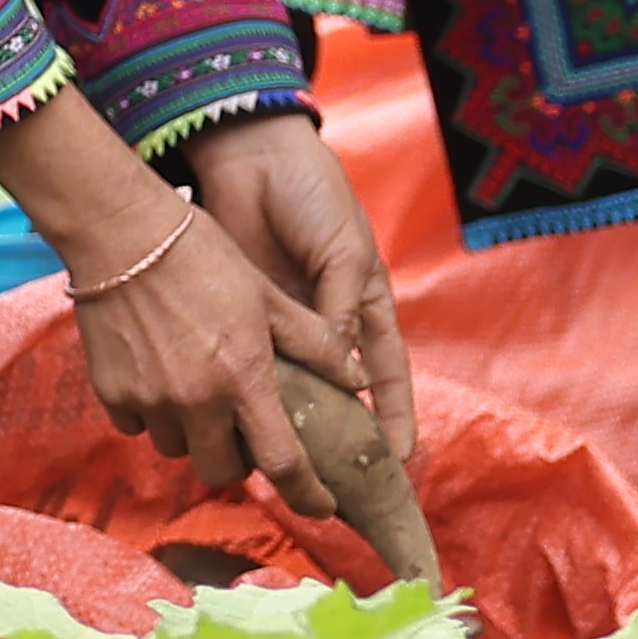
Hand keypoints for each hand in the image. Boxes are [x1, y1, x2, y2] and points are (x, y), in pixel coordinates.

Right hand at [57, 174, 357, 511]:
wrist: (121, 234)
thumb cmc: (203, 256)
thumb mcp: (268, 296)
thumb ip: (316, 342)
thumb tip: (358, 378)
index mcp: (244, 378)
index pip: (283, 463)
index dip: (307, 495)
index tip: (322, 506)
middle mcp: (197, 400)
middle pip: (222, 470)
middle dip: (239, 460)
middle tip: (245, 430)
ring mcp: (151, 399)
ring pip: (179, 450)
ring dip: (196, 436)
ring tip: (200, 396)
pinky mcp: (112, 392)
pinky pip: (138, 426)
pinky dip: (154, 414)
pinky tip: (161, 378)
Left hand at [172, 112, 409, 445]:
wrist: (251, 158)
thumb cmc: (312, 196)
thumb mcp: (342, 252)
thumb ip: (341, 312)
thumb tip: (346, 374)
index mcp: (362, 310)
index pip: (387, 378)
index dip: (395, 419)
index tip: (400, 462)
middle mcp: (324, 328)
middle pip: (337, 398)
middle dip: (337, 439)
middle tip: (336, 480)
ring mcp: (281, 327)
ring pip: (289, 391)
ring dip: (285, 424)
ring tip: (283, 467)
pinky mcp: (240, 320)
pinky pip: (246, 367)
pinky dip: (244, 395)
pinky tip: (236, 425)